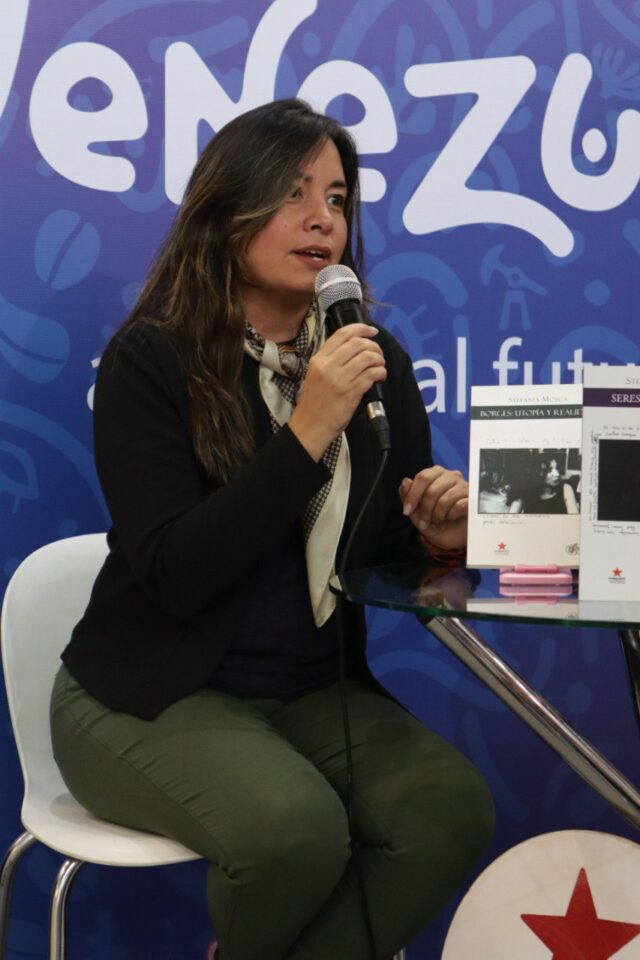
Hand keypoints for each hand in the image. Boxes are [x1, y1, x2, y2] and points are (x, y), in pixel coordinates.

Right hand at [289, 323, 385, 459]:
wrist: (310, 426)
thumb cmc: (314, 403)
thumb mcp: (315, 375)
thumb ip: (331, 361)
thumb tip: (355, 349)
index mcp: (319, 359)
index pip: (342, 334)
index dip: (360, 328)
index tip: (372, 331)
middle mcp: (328, 366)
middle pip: (357, 343)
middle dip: (373, 345)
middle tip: (378, 354)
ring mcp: (339, 379)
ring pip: (367, 357)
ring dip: (379, 359)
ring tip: (380, 366)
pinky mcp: (351, 392)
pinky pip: (372, 374)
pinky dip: (381, 372)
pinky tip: (380, 377)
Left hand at [399, 466, 468, 551]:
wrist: (451, 536)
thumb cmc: (433, 520)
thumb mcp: (415, 511)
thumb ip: (407, 495)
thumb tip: (406, 481)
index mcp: (436, 473)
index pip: (423, 477)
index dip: (413, 495)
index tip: (407, 511)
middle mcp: (451, 476)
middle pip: (432, 490)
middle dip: (424, 510)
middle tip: (423, 523)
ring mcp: (464, 486)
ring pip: (445, 500)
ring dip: (437, 515)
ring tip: (436, 522)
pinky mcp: (474, 499)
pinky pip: (459, 506)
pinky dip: (451, 516)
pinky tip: (451, 518)